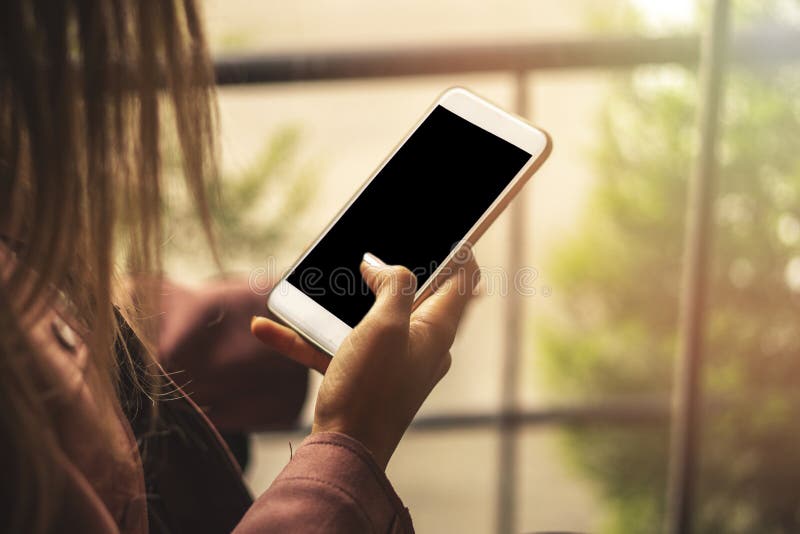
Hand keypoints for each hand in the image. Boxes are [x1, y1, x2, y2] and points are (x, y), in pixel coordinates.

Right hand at [251, 252, 478, 467]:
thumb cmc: (371, 389)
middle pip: (415, 293)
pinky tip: (268, 328)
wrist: (344, 452)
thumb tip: (381, 264)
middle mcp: (420, 343)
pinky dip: (309, 337)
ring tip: (315, 282)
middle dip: (388, 269)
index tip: (441, 227)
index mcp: (436, 328)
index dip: (458, 249)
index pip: (464, 279)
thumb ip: (394, 284)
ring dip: (339, 302)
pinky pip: (337, 346)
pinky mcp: (364, 375)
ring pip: (368, 317)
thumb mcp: (386, 326)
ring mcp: (392, 360)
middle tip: (368, 246)